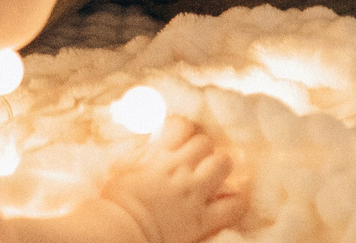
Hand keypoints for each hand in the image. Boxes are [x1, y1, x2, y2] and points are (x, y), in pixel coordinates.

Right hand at [95, 118, 243, 242]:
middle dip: (202, 149)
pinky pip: (235, 205)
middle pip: (205, 142)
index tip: (181, 139)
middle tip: (196, 160)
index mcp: (158, 154)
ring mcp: (193, 193)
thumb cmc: (117, 199)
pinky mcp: (203, 220)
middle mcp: (179, 169)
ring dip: (219, 166)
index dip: (184, 130)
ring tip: (213, 175)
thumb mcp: (125, 164)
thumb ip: (145, 148)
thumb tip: (157, 136)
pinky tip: (232, 198)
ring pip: (223, 163)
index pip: (182, 125)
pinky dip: (237, 201)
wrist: (120, 230)